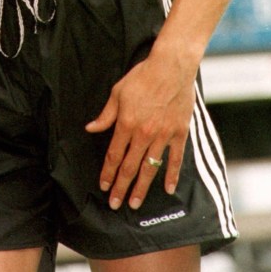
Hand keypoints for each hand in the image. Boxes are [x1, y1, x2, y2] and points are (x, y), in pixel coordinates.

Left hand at [85, 49, 194, 210]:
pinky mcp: (179, 133)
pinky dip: (172, 175)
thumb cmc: (142, 77)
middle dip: (122, 187)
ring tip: (136, 204)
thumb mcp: (118, 92)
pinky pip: (175, 159)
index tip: (104, 186)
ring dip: (142, 187)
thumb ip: (106, 114)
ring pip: (150, 167)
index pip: (114, 155)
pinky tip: (167, 189)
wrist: (171, 67)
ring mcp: (163, 135)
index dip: (108, 173)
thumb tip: (90, 128)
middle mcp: (144, 133)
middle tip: (116, 204)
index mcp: (126, 123)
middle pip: (130, 167)